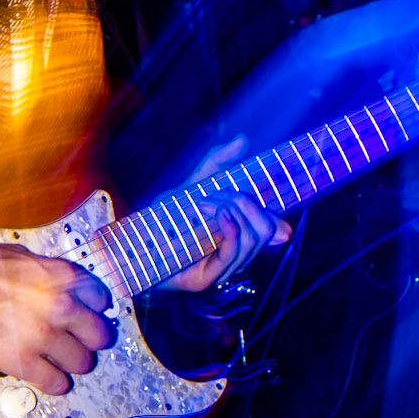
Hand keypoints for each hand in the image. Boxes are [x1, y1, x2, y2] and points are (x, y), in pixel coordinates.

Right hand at [0, 241, 114, 393]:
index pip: (100, 299)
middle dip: (91, 340)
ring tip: (63, 361)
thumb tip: (56, 287)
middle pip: (99, 335)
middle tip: (83, 342)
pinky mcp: (25, 362)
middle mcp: (61, 307)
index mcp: (62, 277)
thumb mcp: (24, 258)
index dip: (94, 309)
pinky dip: (56, 383)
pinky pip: (56, 383)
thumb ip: (48, 275)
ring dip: (73, 363)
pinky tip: (50, 378)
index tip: (89, 315)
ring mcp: (45, 337)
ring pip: (82, 363)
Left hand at [160, 136, 289, 294]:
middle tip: (218, 194)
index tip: (284, 192)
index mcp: (237, 235)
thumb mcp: (192, 183)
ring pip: (254, 238)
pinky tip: (217, 212)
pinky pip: (235, 251)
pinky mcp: (210, 277)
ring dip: (234, 209)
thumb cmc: (164, 215)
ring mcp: (225, 268)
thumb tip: (243, 139)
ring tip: (206, 202)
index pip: (274, 228)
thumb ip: (217, 162)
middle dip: (249, 202)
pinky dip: (231, 227)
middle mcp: (235, 253)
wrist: (134, 240)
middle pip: (269, 229)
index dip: (280, 215)